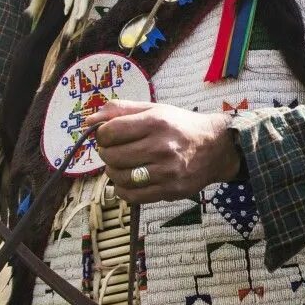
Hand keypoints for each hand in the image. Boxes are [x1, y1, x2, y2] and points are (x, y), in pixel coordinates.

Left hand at [87, 101, 242, 205]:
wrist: (217, 148)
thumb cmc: (180, 126)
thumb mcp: (154, 109)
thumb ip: (120, 110)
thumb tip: (88, 120)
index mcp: (156, 122)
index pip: (109, 132)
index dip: (102, 135)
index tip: (109, 136)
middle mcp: (161, 147)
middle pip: (111, 156)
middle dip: (107, 153)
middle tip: (116, 151)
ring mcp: (166, 171)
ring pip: (119, 177)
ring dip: (113, 172)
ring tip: (123, 165)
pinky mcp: (170, 190)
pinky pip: (131, 196)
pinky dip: (123, 190)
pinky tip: (129, 180)